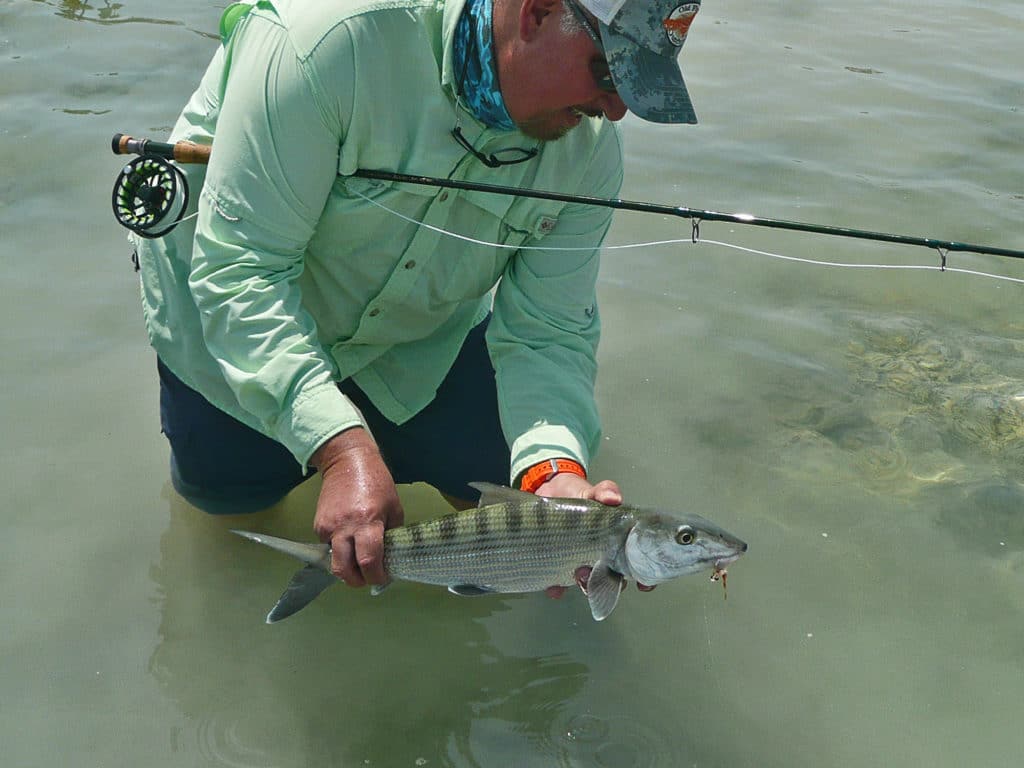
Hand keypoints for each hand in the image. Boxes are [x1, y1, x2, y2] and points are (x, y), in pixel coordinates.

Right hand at [310, 427, 403, 587]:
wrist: (347, 461)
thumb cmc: (377, 482)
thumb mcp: (394, 507)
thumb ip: (391, 534)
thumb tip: (389, 557)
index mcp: (368, 522)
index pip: (368, 562)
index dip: (376, 577)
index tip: (382, 578)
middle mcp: (344, 528)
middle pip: (343, 570)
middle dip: (356, 580)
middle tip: (367, 578)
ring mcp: (328, 527)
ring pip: (334, 561)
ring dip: (347, 567)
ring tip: (359, 561)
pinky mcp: (318, 525)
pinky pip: (329, 547)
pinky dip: (340, 550)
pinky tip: (350, 540)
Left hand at [533, 475, 654, 597]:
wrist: (549, 495)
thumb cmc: (579, 497)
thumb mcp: (594, 493)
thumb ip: (604, 492)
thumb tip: (614, 498)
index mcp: (616, 543)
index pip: (636, 564)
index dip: (643, 577)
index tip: (644, 584)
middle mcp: (601, 559)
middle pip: (612, 580)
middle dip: (609, 584)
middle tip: (602, 574)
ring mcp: (580, 564)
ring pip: (587, 584)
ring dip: (585, 585)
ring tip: (579, 575)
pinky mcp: (558, 566)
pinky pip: (558, 585)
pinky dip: (557, 589)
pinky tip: (554, 588)